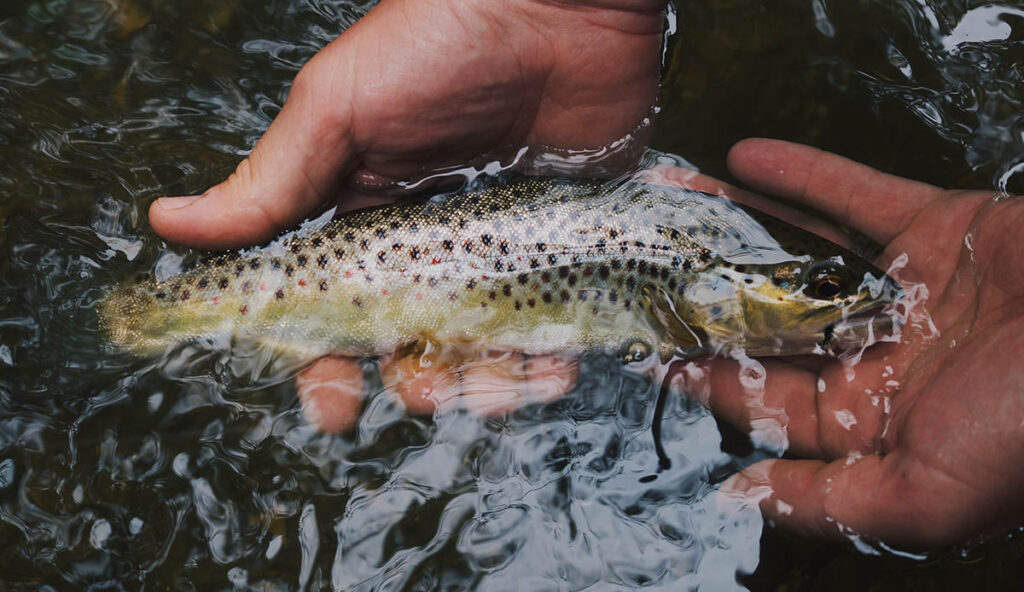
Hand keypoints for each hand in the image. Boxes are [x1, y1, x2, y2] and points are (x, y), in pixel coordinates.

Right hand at [146, 0, 665, 429]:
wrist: (562, 3)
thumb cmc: (440, 39)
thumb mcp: (339, 106)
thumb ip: (272, 179)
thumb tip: (171, 223)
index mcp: (364, 217)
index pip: (336, 311)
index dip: (326, 365)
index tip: (333, 407)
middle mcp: (429, 244)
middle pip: (413, 342)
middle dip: (416, 381)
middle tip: (429, 389)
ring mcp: (497, 248)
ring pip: (485, 344)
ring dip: (489, 382)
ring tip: (505, 387)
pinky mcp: (559, 245)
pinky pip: (555, 319)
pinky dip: (554, 353)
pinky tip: (556, 365)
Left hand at [685, 138, 1023, 547]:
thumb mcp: (923, 493)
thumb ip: (829, 500)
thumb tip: (744, 497)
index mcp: (875, 419)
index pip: (766, 398)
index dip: (705, 376)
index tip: (648, 351)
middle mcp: (883, 353)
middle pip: (774, 321)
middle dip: (711, 299)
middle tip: (644, 274)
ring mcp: (908, 288)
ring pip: (802, 253)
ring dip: (737, 230)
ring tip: (674, 211)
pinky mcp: (937, 230)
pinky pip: (853, 197)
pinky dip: (801, 176)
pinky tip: (743, 159)